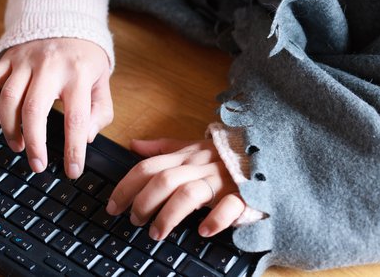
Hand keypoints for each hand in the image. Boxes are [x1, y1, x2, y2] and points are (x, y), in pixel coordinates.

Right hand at [0, 38, 112, 178]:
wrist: (64, 18)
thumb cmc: (83, 58)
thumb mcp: (102, 82)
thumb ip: (100, 112)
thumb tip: (86, 137)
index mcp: (79, 73)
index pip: (76, 118)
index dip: (73, 149)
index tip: (72, 170)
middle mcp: (50, 65)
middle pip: (34, 109)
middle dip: (34, 143)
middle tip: (38, 165)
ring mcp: (25, 59)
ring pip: (8, 98)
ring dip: (9, 128)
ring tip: (18, 145)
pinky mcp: (8, 56)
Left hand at [107, 137, 246, 239]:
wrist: (266, 153)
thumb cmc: (223, 155)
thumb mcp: (192, 147)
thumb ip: (162, 148)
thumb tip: (133, 145)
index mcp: (185, 156)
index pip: (147, 168)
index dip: (126, 187)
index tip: (112, 206)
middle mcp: (199, 166)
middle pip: (163, 181)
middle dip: (143, 202)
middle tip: (133, 221)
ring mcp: (221, 180)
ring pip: (189, 194)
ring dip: (168, 215)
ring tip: (156, 233)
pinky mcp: (244, 194)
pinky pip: (229, 206)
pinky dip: (215, 219)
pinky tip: (203, 230)